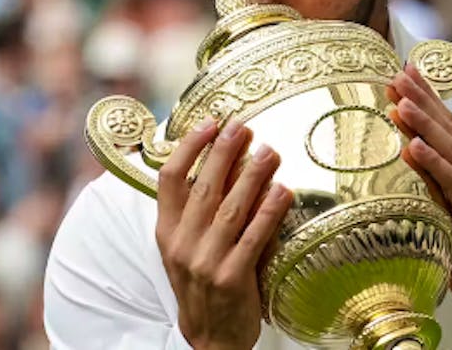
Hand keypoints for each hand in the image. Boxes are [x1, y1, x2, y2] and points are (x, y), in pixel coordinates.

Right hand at [155, 118, 292, 348]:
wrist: (208, 339)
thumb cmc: (202, 286)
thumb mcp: (187, 247)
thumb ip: (198, 211)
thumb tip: (225, 163)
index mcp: (167, 232)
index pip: (170, 179)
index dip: (189, 147)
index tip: (209, 123)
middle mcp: (182, 243)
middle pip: (203, 187)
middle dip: (224, 151)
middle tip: (243, 125)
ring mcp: (205, 261)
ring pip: (231, 208)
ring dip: (252, 175)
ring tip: (270, 151)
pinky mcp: (231, 277)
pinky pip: (254, 237)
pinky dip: (269, 211)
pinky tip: (284, 191)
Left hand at [388, 65, 451, 333]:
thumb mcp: (442, 204)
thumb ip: (430, 177)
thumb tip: (402, 148)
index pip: (446, 124)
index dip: (427, 96)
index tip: (404, 70)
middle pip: (448, 128)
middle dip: (422, 99)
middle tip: (397, 75)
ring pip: (450, 149)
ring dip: (424, 123)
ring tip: (402, 101)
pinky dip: (433, 163)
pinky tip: (414, 146)